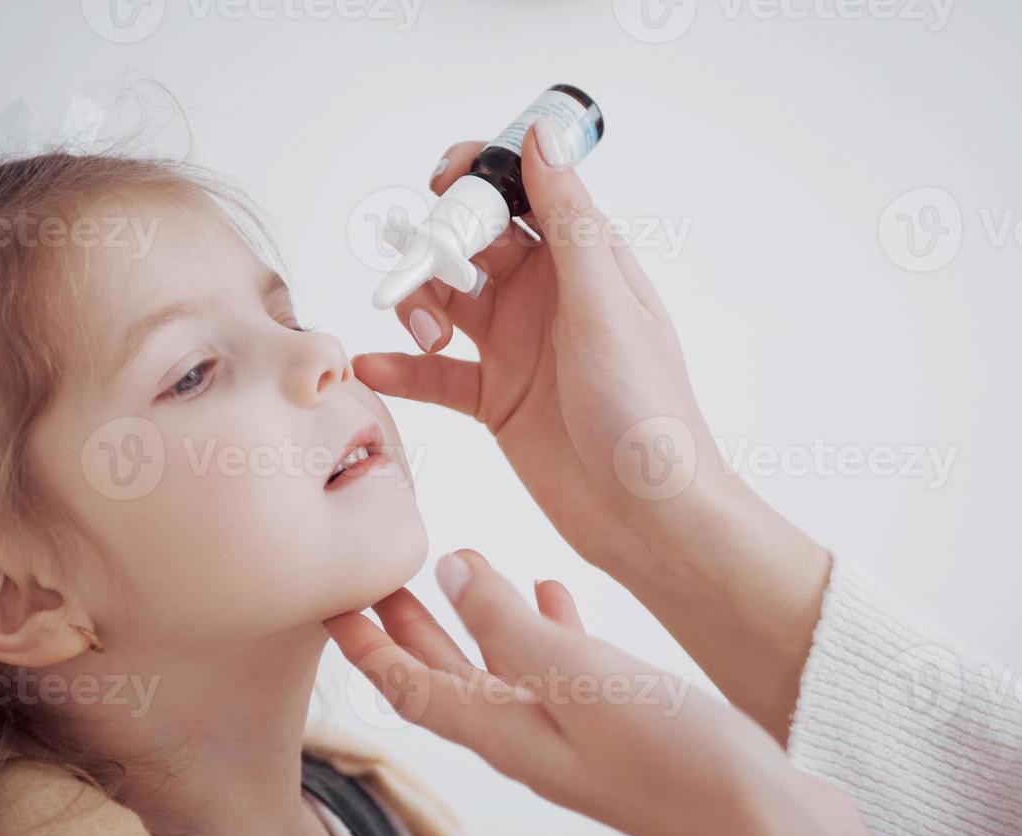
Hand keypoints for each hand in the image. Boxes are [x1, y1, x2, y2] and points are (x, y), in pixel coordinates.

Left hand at [325, 549, 798, 835]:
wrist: (762, 824)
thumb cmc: (673, 758)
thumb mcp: (578, 677)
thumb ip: (506, 624)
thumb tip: (449, 571)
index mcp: (502, 732)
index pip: (407, 685)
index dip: (363, 644)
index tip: (330, 596)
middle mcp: (526, 737)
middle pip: (445, 676)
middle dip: (406, 625)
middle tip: (379, 573)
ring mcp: (572, 733)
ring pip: (502, 667)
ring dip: (475, 618)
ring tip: (460, 564)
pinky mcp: (614, 725)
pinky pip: (560, 669)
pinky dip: (545, 627)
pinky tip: (552, 591)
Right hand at [355, 126, 718, 573]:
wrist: (646, 514)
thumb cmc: (646, 409)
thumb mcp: (604, 303)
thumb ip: (568, 221)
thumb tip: (542, 135)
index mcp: (583, 261)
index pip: (523, 191)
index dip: (479, 177)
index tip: (442, 185)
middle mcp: (545, 296)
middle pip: (472, 242)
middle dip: (438, 243)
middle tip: (423, 264)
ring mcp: (516, 347)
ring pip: (446, 301)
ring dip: (420, 304)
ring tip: (425, 332)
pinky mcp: (494, 399)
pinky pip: (435, 374)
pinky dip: (403, 368)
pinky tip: (376, 370)